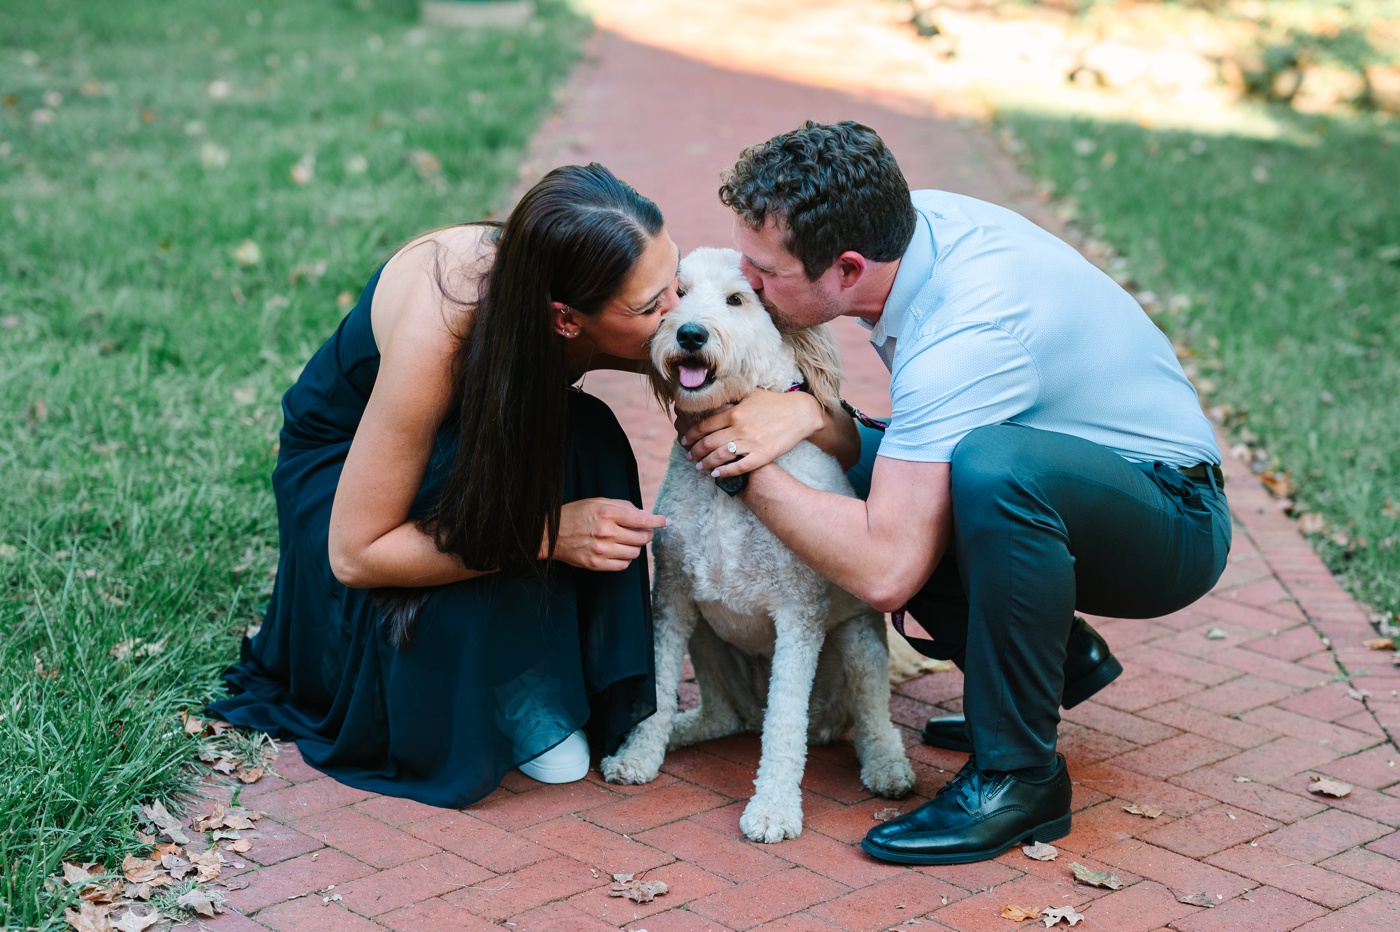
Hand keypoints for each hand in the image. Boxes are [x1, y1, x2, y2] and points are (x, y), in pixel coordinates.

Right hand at [551, 498, 668, 570]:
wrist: (551, 535)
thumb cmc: (576, 515)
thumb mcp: (597, 502)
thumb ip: (623, 506)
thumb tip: (645, 514)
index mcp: (607, 513)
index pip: (641, 519)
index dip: (657, 521)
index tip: (666, 521)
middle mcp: (606, 532)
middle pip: (641, 538)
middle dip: (646, 534)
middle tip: (641, 531)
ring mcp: (601, 550)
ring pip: (635, 553)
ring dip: (635, 547)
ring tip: (625, 541)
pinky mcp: (596, 564)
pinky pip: (623, 565)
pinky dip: (625, 558)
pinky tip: (618, 551)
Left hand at [677, 389, 823, 477]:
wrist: (800, 413)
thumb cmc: (774, 402)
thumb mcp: (749, 395)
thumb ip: (730, 402)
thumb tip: (712, 407)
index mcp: (734, 412)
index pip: (704, 426)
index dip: (691, 435)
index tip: (684, 440)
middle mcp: (739, 427)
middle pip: (708, 443)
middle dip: (695, 451)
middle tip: (689, 456)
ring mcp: (751, 442)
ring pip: (719, 457)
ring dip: (705, 463)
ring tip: (699, 467)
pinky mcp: (762, 455)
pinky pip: (739, 467)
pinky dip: (725, 472)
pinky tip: (716, 475)